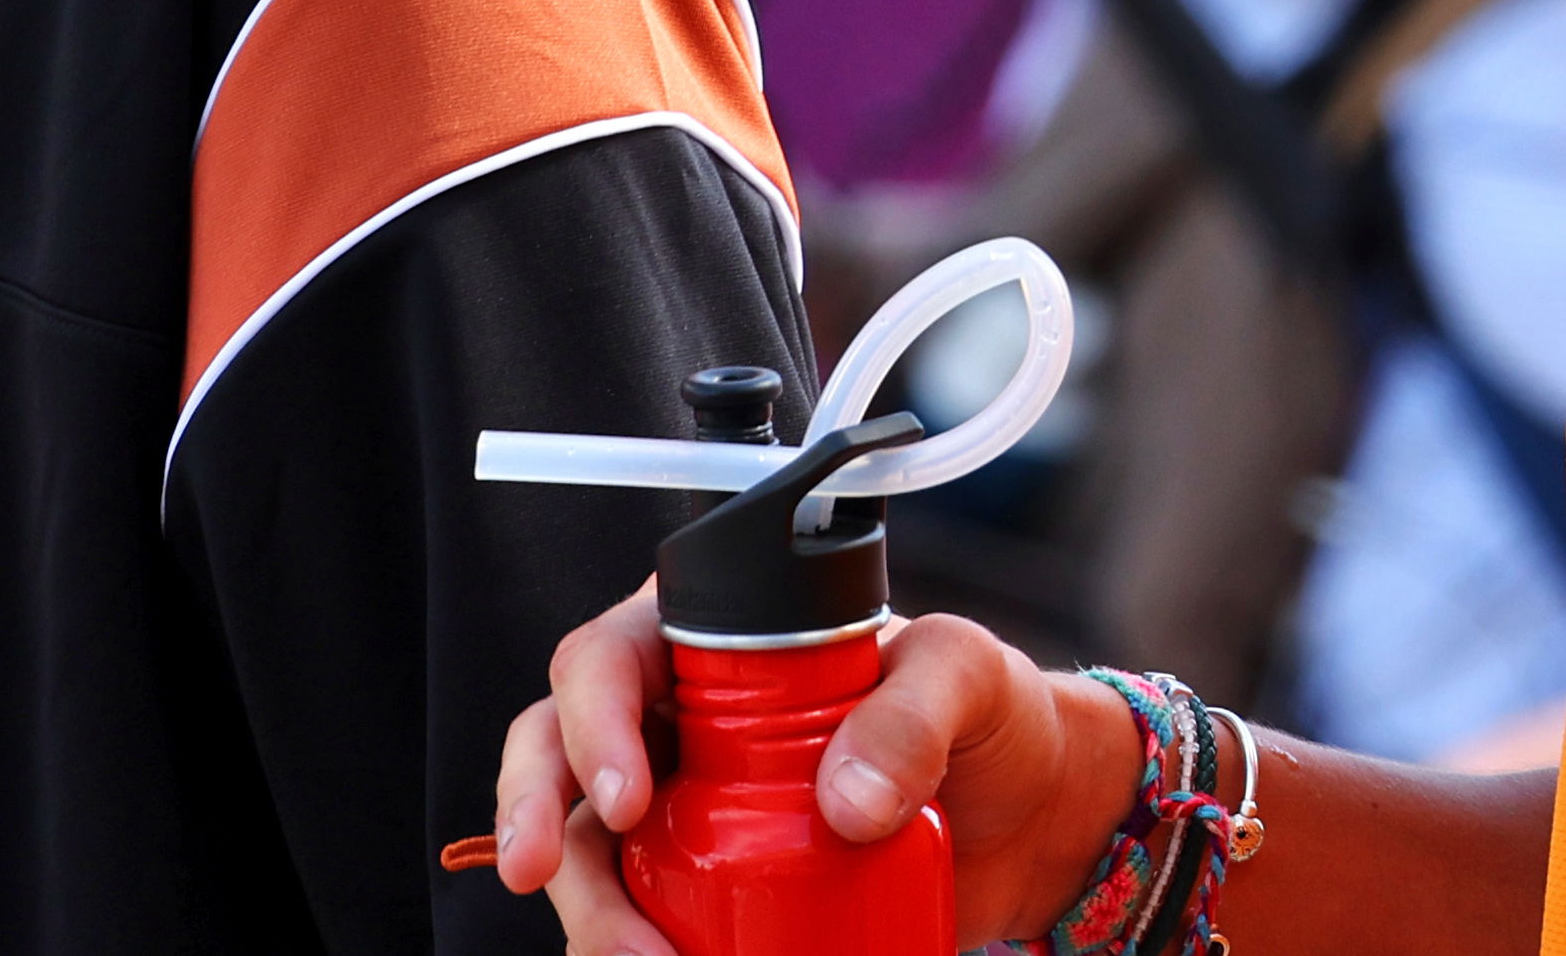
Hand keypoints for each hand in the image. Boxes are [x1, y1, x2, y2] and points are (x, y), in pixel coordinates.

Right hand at [489, 587, 1146, 952]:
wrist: (1031, 819)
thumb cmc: (990, 716)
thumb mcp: (966, 678)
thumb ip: (914, 713)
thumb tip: (847, 800)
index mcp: (715, 641)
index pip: (609, 657)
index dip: (591, 722)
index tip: (626, 802)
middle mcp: (677, 721)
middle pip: (558, 754)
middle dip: (533, 813)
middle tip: (544, 875)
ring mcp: (684, 811)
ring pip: (586, 853)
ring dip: (591, 914)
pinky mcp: (709, 887)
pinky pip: (646, 919)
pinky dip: (640, 952)